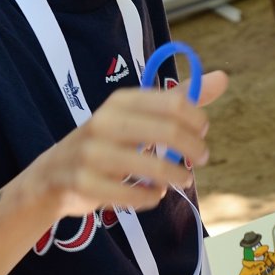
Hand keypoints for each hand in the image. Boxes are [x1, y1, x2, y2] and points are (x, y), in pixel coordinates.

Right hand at [24, 73, 227, 219]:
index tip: (202, 132)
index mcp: (120, 100)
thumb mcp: (138, 115)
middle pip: (167, 131)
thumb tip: (222, 77)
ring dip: (177, 175)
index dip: (197, 119)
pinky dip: (151, 197)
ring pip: (152, 165)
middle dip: (194, 148)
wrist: (52, 175)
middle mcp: (104, 122)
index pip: (174, 102)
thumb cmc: (107, 142)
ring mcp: (91, 153)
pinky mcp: (84, 184)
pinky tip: (156, 193)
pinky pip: (132, 194)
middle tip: (202, 158)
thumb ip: (179, 99)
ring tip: (184, 179)